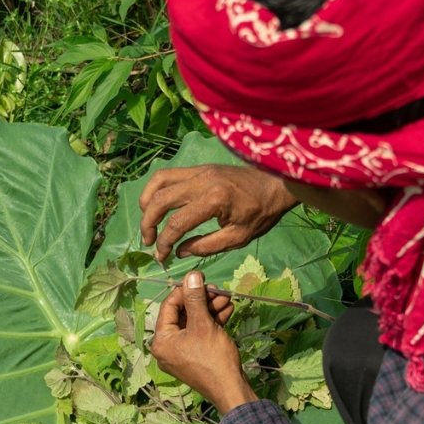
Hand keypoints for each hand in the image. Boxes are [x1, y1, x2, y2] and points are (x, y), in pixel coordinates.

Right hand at [139, 164, 299, 262]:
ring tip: (148, 222)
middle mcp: (202, 181)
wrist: (276, 183)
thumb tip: (180, 251)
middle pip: (161, 199)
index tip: (162, 256)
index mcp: (214, 200)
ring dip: (147, 202)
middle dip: (148, 223)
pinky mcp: (199, 167)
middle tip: (149, 242)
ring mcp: (199, 170)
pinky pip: (169, 174)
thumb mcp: (238, 237)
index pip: (177, 223)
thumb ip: (207, 246)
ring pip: (159, 181)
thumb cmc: (262, 213)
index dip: (165, 242)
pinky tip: (157, 204)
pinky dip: (157, 189)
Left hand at [149, 271, 257, 413]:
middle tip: (218, 290)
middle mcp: (167, 347)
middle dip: (201, 300)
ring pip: (194, 323)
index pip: (168, 306)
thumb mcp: (203, 324)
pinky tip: (228, 310)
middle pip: (182, 314)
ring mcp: (182, 353)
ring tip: (227, 298)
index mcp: (162, 340)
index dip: (184, 291)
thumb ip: (195, 298)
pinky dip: (212, 322)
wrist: (231, 390)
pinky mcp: (195, 357)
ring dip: (210, 309)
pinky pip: (200, 334)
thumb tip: (191, 275)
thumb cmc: (213, 357)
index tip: (201, 280)